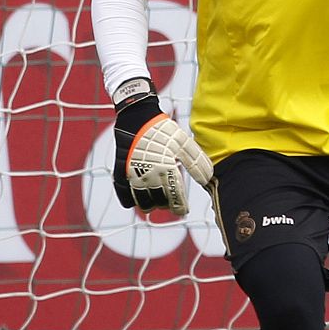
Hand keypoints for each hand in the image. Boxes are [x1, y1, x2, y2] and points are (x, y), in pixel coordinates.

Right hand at [111, 77, 213, 216]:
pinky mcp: (121, 174)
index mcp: (165, 169)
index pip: (175, 197)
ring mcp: (132, 177)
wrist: (136, 118)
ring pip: (143, 203)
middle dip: (168, 204)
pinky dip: (132, 201)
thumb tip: (207, 179)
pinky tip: (139, 199)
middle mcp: (148, 176)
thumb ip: (196, 162)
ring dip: (153, 204)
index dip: (181, 207)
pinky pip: (125, 196)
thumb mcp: (184, 143)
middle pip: (160, 203)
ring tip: (159, 200)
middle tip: (173, 202)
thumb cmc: (163, 130)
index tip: (184, 211)